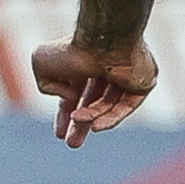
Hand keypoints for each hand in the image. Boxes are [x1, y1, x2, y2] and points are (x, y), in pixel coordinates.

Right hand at [29, 39, 156, 145]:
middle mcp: (106, 69)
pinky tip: (96, 127)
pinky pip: (126, 107)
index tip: (59, 134)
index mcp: (84, 63)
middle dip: (82, 125)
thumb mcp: (41, 64)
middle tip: (72, 144)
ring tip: (79, 122)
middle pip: (96, 104)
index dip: (66, 115)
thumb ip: (46, 86)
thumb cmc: (72, 49)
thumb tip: (68, 99)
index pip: (76, 94)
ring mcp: (126, 76)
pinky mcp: (143, 83)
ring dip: (91, 117)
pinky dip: (111, 118)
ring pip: (109, 106)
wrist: (104, 39)